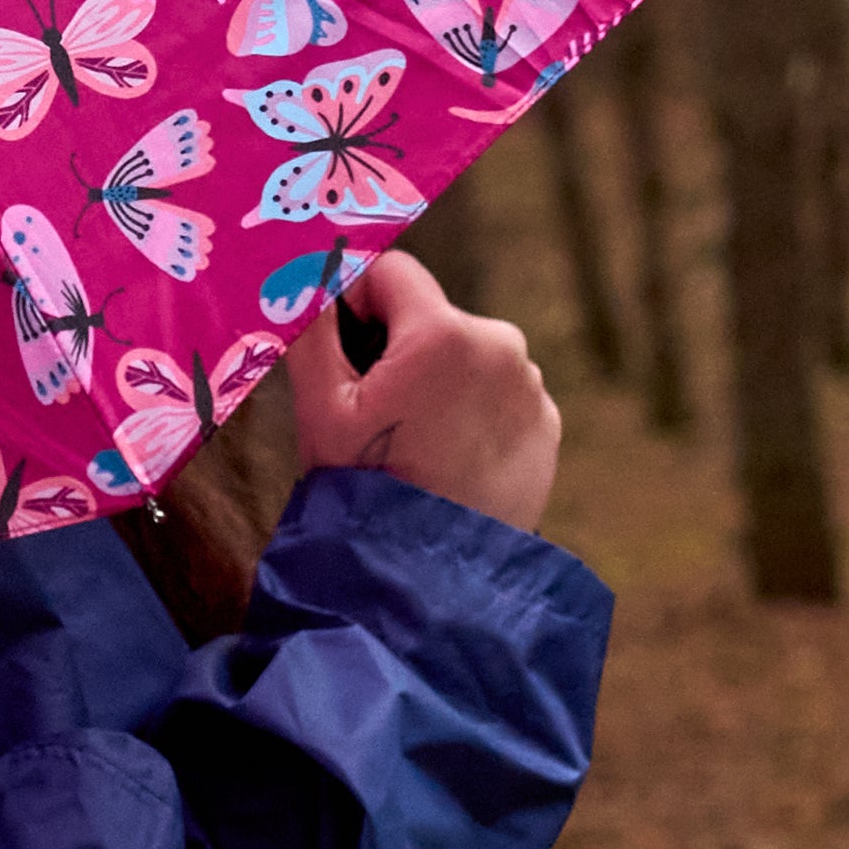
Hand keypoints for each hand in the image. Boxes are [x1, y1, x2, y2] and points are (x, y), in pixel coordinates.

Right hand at [291, 252, 560, 533]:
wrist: (424, 577)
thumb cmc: (364, 486)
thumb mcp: (319, 405)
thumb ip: (310, 326)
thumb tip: (303, 273)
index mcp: (443, 333)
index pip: (392, 272)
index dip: (357, 299)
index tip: (344, 346)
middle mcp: (501, 348)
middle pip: (432, 318)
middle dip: (401, 349)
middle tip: (375, 412)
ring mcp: (531, 389)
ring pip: (468, 357)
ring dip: (440, 382)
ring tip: (413, 443)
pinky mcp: (545, 426)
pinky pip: (499, 397)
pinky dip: (473, 415)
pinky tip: (448, 459)